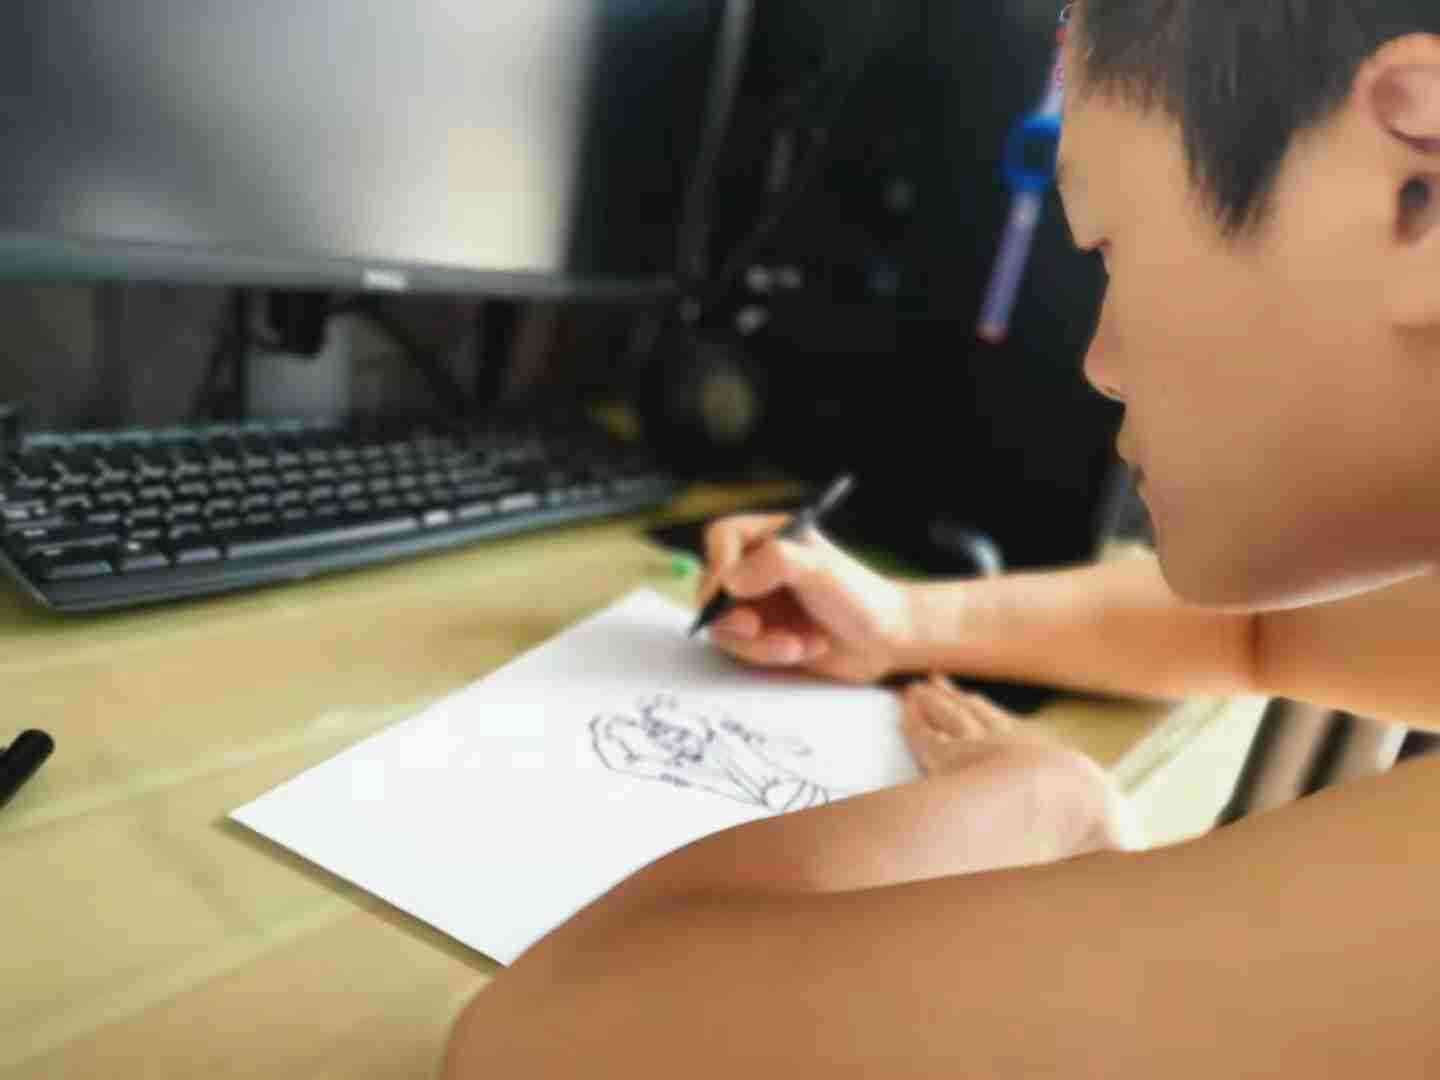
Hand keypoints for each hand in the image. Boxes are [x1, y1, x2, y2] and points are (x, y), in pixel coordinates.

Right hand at [698, 513, 915, 683]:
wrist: (888, 640)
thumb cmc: (862, 597)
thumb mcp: (820, 569)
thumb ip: (774, 563)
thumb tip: (728, 581)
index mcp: (771, 537)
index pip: (722, 538)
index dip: (717, 564)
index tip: (728, 590)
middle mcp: (759, 569)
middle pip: (712, 587)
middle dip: (732, 614)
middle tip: (753, 627)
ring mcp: (760, 604)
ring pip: (725, 625)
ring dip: (758, 642)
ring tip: (797, 644)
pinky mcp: (764, 635)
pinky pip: (743, 649)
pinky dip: (770, 654)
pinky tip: (806, 648)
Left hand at [900, 674, 1144, 856]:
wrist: (1070, 800)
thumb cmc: (1089, 820)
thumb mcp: (1099, 837)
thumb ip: (1101, 848)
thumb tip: (1122, 860)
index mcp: (1037, 758)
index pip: (1005, 732)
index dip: (986, 716)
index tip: (974, 701)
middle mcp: (1007, 744)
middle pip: (973, 716)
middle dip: (955, 701)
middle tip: (935, 684)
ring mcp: (978, 747)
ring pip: (949, 718)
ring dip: (933, 703)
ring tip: (916, 690)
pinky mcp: (950, 758)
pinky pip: (927, 736)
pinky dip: (914, 723)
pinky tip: (903, 712)